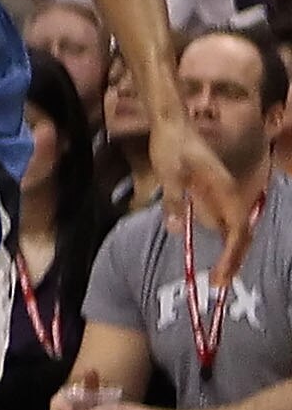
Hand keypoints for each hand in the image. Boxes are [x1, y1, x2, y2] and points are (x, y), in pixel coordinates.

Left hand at [150, 115, 249, 284]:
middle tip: (217, 285)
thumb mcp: (168, 174)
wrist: (172, 124)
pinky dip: (221, 240)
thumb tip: (177, 230)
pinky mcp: (214, 194)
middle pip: (240, 234)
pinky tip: (214, 255)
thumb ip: (174, 200)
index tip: (220, 275)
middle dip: (233, 260)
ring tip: (217, 277)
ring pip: (234, 229)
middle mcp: (230, 194)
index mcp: (225, 190)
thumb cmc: (171, 147)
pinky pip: (224, 221)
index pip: (237, 230)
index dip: (231, 255)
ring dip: (229, 252)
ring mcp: (223, 194)